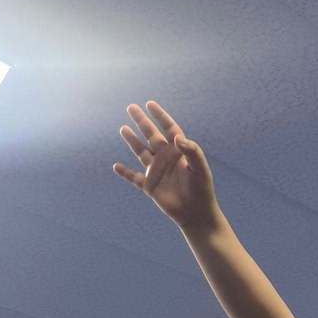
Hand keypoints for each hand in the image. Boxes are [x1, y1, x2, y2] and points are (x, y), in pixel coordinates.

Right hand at [113, 101, 221, 230]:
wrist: (196, 213)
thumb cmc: (202, 190)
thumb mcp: (200, 169)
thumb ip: (192, 151)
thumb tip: (177, 138)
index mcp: (178, 152)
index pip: (169, 129)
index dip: (160, 116)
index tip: (150, 104)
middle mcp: (166, 159)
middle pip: (151, 135)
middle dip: (141, 121)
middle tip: (131, 107)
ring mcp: (156, 171)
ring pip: (141, 152)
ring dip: (132, 140)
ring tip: (123, 128)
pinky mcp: (150, 186)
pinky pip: (133, 177)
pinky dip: (124, 173)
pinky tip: (116, 166)